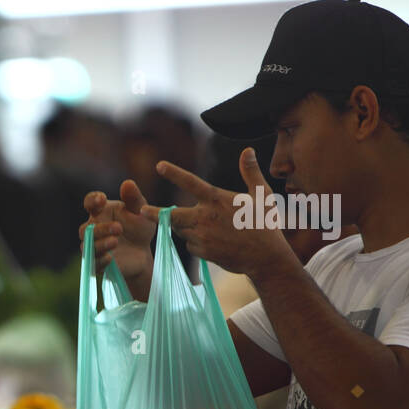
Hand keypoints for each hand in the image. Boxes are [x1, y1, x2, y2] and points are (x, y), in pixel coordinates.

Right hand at [78, 180, 156, 297]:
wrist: (143, 253)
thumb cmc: (138, 228)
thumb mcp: (140, 212)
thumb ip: (134, 199)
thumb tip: (128, 183)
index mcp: (100, 212)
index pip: (89, 202)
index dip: (92, 200)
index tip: (102, 199)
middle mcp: (93, 229)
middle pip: (85, 229)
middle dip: (100, 228)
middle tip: (119, 228)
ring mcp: (94, 247)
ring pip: (87, 246)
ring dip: (100, 243)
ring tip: (116, 241)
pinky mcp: (98, 264)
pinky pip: (93, 264)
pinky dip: (100, 260)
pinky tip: (111, 258)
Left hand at [145, 149, 297, 281]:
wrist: (266, 257)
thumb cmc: (265, 223)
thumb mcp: (262, 194)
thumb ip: (250, 172)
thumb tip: (248, 150)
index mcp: (217, 199)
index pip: (191, 182)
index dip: (174, 173)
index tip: (159, 165)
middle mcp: (205, 217)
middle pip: (171, 214)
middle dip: (154, 213)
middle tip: (142, 210)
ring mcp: (202, 236)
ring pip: (181, 229)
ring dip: (184, 226)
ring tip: (207, 226)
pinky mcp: (202, 251)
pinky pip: (190, 244)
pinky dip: (195, 241)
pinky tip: (213, 241)